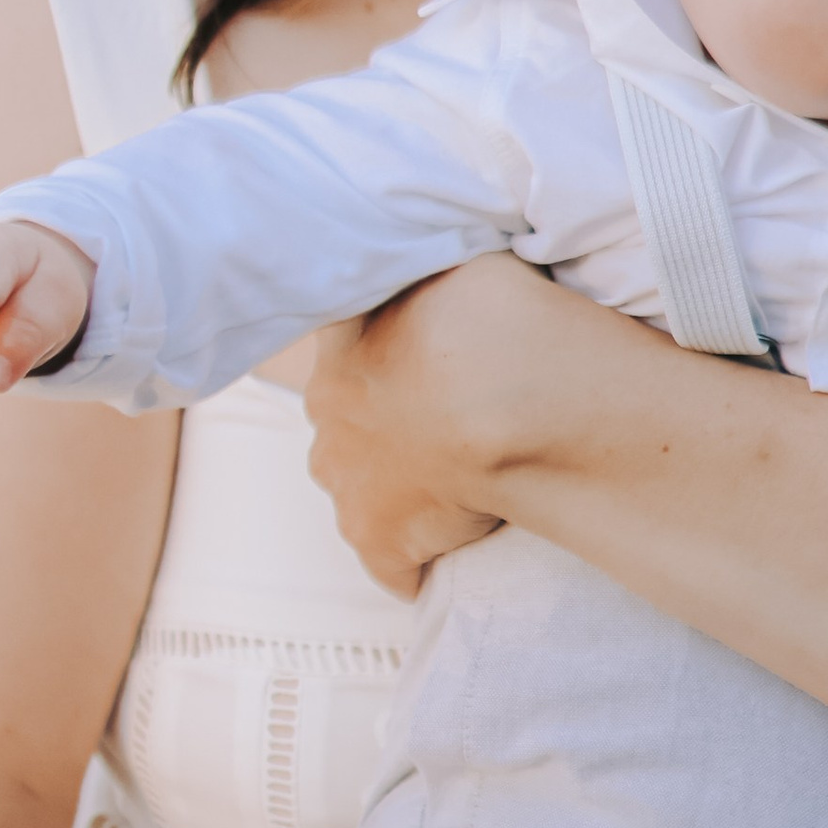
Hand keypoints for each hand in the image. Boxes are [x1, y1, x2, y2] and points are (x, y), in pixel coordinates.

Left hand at [299, 262, 538, 594]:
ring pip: (366, 490)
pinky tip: (462, 548)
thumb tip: (449, 261)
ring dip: (406, 488)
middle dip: (393, 427)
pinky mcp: (378, 541)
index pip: (351, 347)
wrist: (499, 389)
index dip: (391, 359)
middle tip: (458, 424)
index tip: (432, 366)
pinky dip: (422, 563)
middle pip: (352, 425)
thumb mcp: (460, 260)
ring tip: (470, 483)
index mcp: (342, 340)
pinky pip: (395, 566)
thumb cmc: (489, 311)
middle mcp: (328, 411)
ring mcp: (347, 481)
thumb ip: (440, 268)